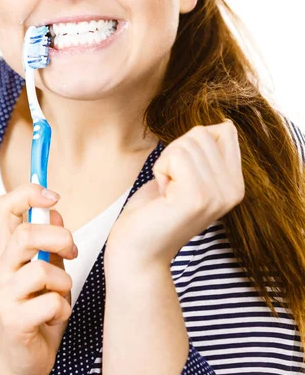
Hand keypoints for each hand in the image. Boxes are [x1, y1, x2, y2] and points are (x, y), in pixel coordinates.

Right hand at [0, 183, 76, 374]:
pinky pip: (52, 303)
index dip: (28, 193)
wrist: (24, 358)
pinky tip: (55, 317)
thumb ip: (50, 241)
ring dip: (64, 281)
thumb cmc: (40, 307)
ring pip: (42, 269)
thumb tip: (53, 211)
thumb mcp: (50, 268)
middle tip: (72, 252)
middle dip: (60, 238)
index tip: (52, 196)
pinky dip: (64, 309)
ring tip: (59, 295)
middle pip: (26, 234)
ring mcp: (2, 295)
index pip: (6, 207)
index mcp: (8, 250)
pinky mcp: (12, 321)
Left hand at [105, 120, 244, 269]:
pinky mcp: (197, 197)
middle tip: (170, 186)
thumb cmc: (155, 209)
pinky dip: (161, 169)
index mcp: (236, 184)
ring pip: (188, 142)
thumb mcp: (189, 175)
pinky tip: (163, 195)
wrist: (138, 250)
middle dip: (175, 153)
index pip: (225, 130)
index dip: (192, 143)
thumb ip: (208, 153)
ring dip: (166, 163)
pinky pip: (177, 155)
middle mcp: (234, 191)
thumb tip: (226, 124)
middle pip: (202, 133)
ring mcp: (217, 195)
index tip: (182, 173)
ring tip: (166, 192)